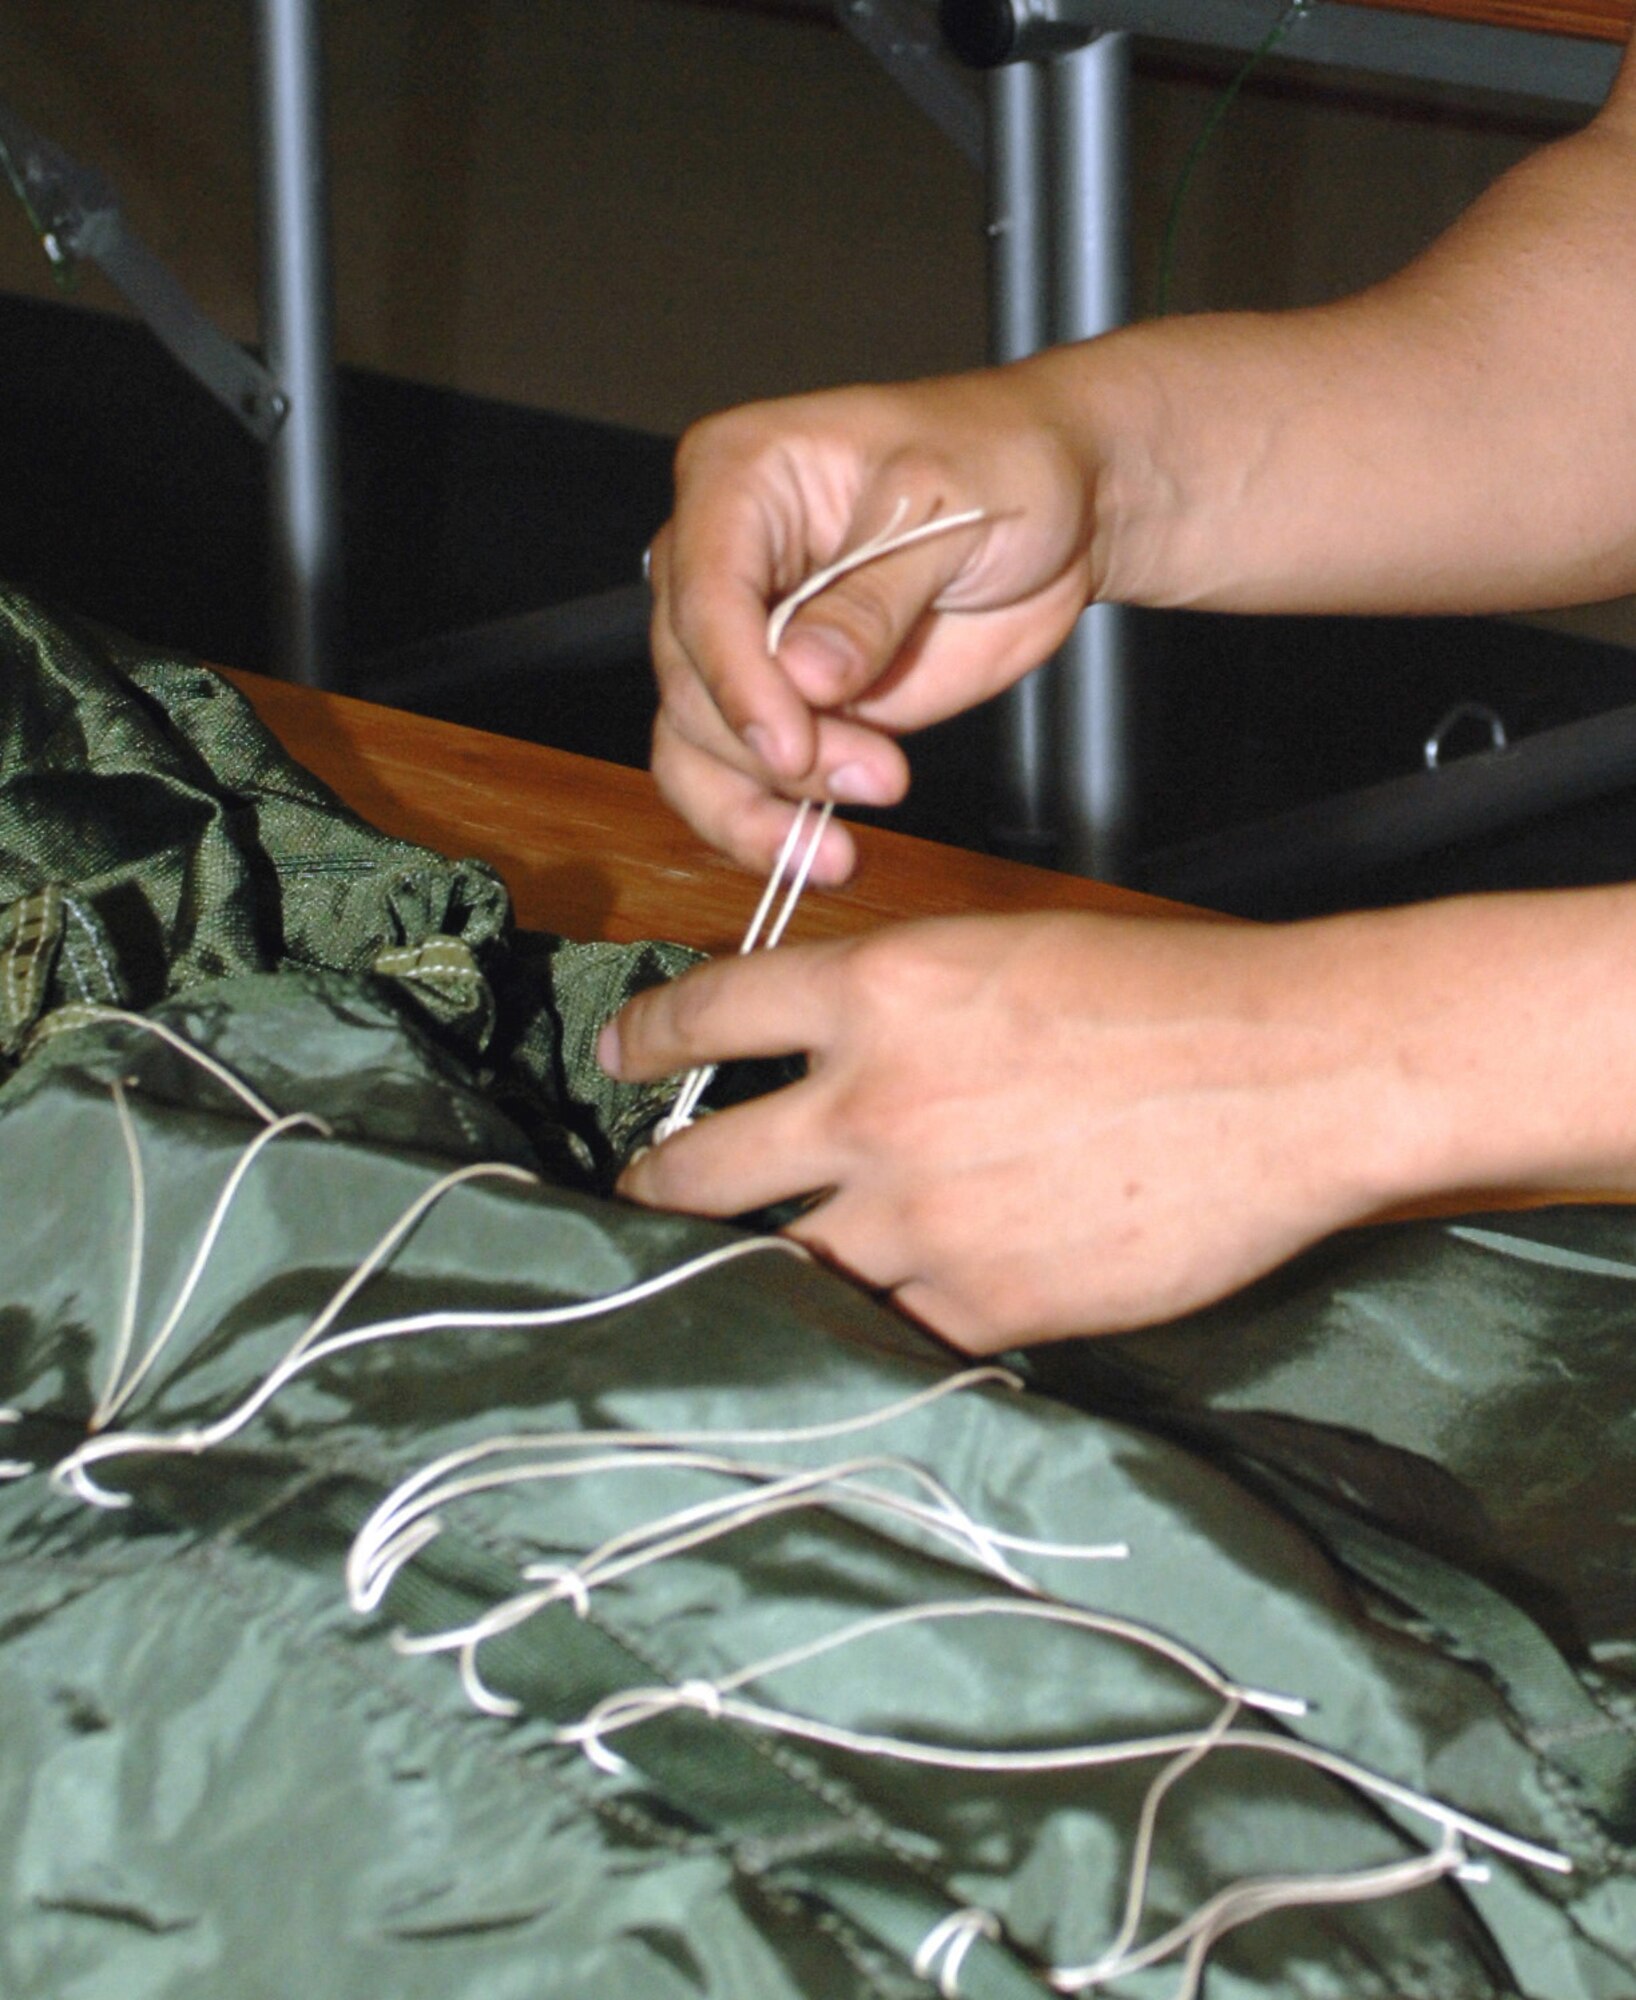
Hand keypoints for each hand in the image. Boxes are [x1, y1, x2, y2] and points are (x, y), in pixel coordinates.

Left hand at [600, 911, 1433, 1349]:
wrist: (1289, 1078)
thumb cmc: (1167, 998)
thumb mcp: (1002, 958)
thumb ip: (896, 1011)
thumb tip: (823, 1057)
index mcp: (875, 994)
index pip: (705, 1013)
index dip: (644, 1037)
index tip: (619, 1055)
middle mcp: (870, 1107)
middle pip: (695, 1167)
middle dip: (649, 1185)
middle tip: (634, 1196)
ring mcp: (918, 1217)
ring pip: (773, 1268)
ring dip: (744, 1272)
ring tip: (727, 1282)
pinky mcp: (981, 1305)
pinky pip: (880, 1331)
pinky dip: (860, 1329)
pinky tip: (848, 1331)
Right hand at [646, 368, 1100, 884]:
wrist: (1061, 513)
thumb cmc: (1002, 466)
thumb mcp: (947, 509)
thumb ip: (873, 596)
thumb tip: (805, 675)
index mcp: (737, 477)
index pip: (703, 590)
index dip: (737, 678)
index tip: (790, 744)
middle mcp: (719, 561)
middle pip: (692, 680)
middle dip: (775, 750)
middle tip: (878, 776)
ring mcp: (749, 641)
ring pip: (696, 745)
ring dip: (761, 808)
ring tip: (840, 847)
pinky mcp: (787, 706)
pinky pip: (741, 780)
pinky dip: (771, 827)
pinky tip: (822, 856)